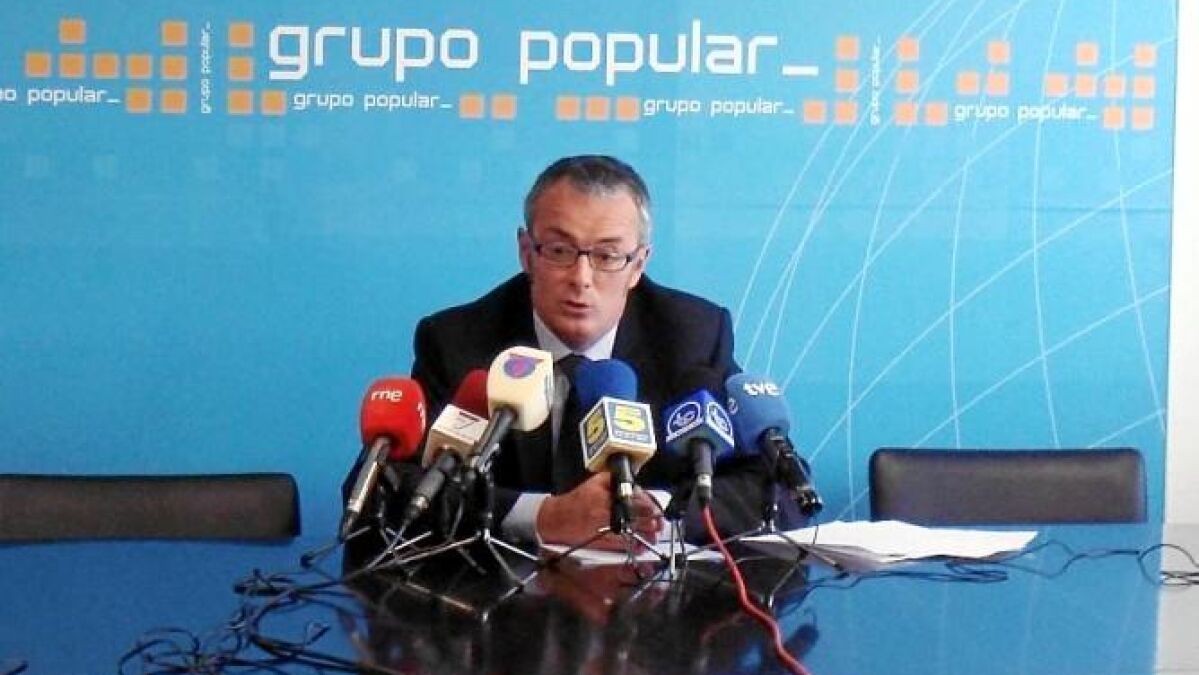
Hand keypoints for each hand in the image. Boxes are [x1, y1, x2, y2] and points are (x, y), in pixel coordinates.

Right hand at [536, 472, 663, 549]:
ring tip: (653, 534)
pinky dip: (635, 546)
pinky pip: (624, 546)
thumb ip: (616, 481)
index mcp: (608, 496)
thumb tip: (635, 488)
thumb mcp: (596, 481)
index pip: (636, 500)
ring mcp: (606, 529)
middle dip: (652, 521)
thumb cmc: (577, 500)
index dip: (650, 506)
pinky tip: (641, 544)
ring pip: (633, 533)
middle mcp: (608, 513)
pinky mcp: (603, 543)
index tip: (657, 510)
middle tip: (658, 524)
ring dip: (646, 535)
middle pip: (638, 518)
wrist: (557, 519)